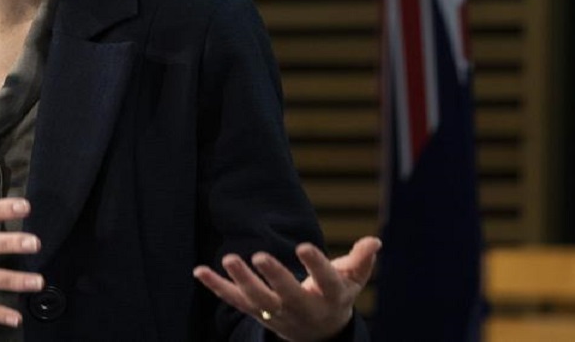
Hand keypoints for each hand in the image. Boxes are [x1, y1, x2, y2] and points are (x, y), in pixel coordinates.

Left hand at [192, 235, 380, 341]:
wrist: (318, 334)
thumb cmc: (335, 296)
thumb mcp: (352, 281)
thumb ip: (361, 260)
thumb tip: (375, 241)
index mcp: (329, 298)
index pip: (324, 281)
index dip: (316, 265)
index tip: (304, 246)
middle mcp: (301, 308)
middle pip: (286, 295)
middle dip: (273, 276)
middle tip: (259, 255)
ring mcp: (276, 313)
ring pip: (257, 300)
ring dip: (241, 280)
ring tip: (229, 258)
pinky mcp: (256, 312)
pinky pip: (234, 301)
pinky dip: (216, 287)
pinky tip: (199, 271)